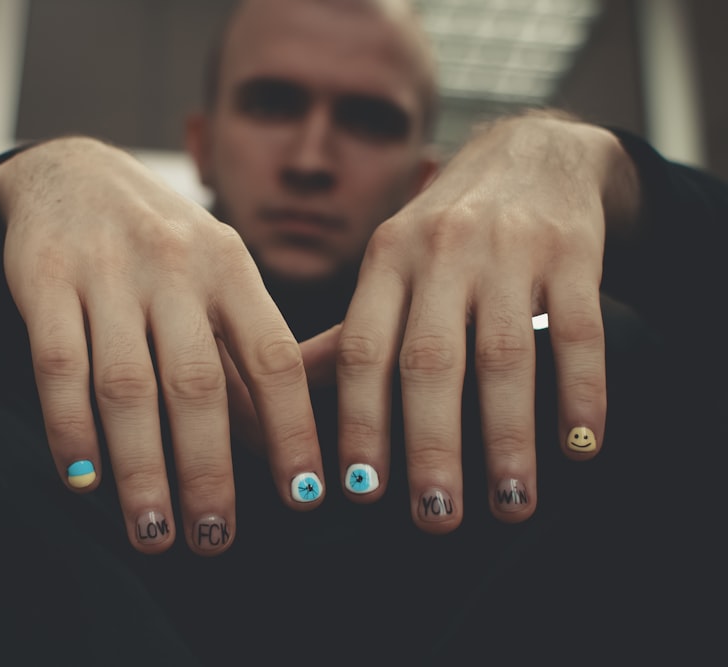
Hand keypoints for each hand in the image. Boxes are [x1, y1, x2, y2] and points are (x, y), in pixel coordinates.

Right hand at [0, 137, 324, 554]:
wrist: (73, 172)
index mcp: (230, 267)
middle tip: (214, 540)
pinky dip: (70, 428)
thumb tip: (278, 449)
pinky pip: (57, 365)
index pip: (274, 357)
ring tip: (153, 534)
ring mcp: (107, 271)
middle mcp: (175, 266)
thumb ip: (242, 356)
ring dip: (141, 468)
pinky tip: (83, 481)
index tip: (303, 500)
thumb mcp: (216, 279)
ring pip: (126, 385)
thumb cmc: (161, 245)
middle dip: (209, 472)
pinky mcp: (43, 278)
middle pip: (197, 384)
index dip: (291, 430)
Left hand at [330, 114, 637, 532]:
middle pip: (429, 361)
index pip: (362, 350)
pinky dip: (580, 393)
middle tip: (434, 515)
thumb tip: (284, 403)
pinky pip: (577, 331)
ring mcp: (508, 250)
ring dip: (507, 437)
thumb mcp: (390, 265)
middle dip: (430, 445)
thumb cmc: (446, 229)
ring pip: (505, 355)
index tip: (358, 490)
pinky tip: (578, 446)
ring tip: (509, 501)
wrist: (532, 153)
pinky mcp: (572, 251)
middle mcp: (440, 252)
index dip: (358, 422)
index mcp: (386, 260)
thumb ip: (347, 334)